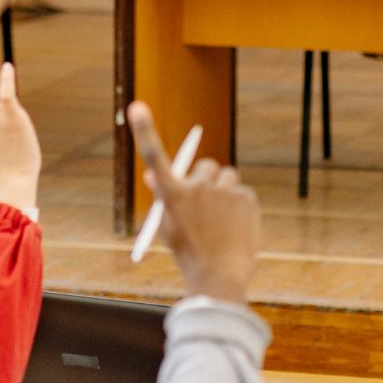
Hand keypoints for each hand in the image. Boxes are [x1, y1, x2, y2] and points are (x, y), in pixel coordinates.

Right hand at [128, 101, 260, 303]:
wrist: (219, 276)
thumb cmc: (189, 253)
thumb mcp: (170, 225)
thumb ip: (163, 197)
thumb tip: (152, 174)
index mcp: (172, 196)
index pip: (155, 157)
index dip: (144, 131)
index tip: (136, 107)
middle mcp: (196, 188)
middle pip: (204, 167)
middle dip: (205, 180)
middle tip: (206, 206)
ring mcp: (223, 192)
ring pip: (227, 177)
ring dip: (224, 190)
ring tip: (222, 220)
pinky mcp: (246, 197)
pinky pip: (242, 192)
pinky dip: (240, 205)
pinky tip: (236, 227)